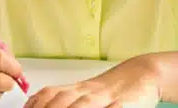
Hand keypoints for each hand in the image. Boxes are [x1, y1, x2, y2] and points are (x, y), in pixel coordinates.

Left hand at [25, 56, 160, 107]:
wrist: (141, 74)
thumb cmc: (110, 91)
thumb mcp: (83, 95)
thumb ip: (61, 100)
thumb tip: (36, 103)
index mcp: (75, 90)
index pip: (49, 95)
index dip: (36, 104)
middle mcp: (87, 92)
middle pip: (62, 101)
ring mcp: (106, 97)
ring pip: (84, 105)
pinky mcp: (125, 104)